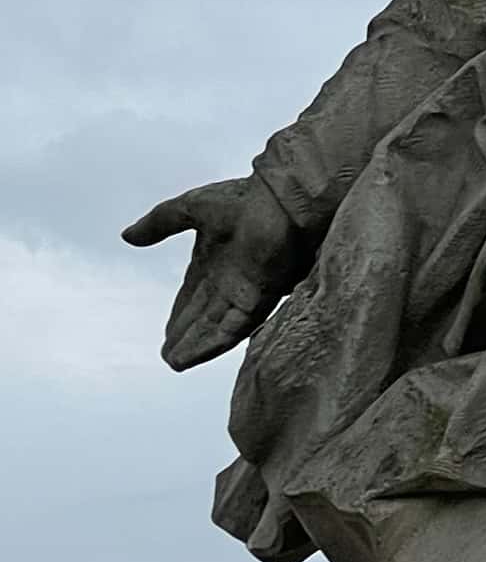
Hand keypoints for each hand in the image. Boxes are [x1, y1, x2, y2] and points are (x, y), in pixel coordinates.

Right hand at [122, 174, 308, 370]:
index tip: (168, 333)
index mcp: (215, 256)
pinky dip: (211, 344)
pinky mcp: (259, 299)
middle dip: (186, 334)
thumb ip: (160, 223)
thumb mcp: (191, 208)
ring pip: (214, 325)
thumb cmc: (245, 198)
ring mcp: (245, 290)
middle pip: (203, 313)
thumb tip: (127, 236)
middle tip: (167, 356)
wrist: (281, 200)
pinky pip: (232, 328)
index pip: (193, 292)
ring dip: (194, 344)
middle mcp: (229, 278)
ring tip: (174, 363)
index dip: (180, 313)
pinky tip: (192, 357)